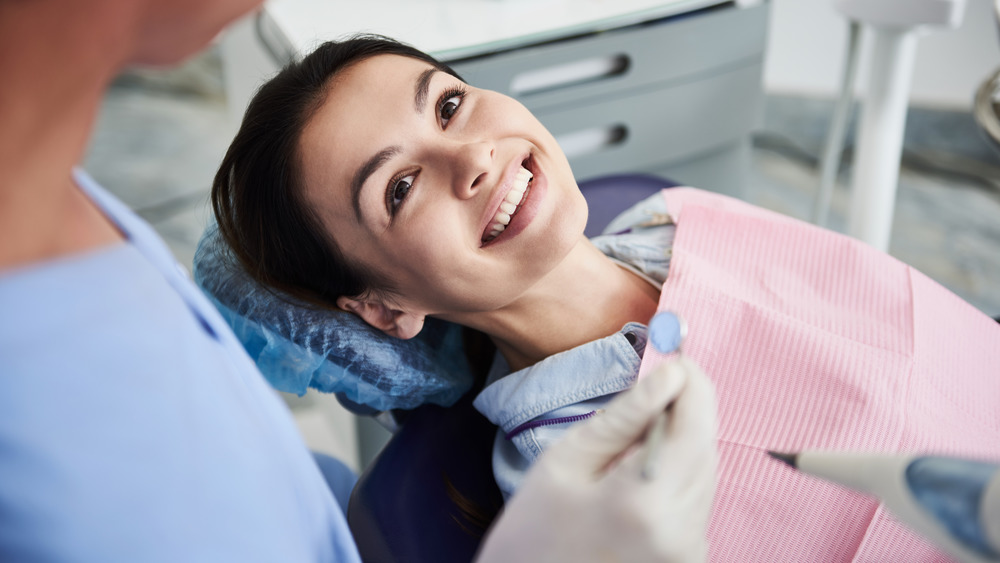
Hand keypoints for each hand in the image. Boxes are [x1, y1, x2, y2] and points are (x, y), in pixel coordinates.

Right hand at [476, 356, 717, 562]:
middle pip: (706, 448)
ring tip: (637, 437)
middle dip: (687, 410)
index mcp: (644, 501)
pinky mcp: (688, 560)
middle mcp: (680, 532)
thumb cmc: (532, 529)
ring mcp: (688, 553)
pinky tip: (640, 474)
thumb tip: (671, 375)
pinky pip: (696, 501)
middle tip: (656, 386)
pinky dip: (677, 475)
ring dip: (682, 443)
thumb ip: (626, 416)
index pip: (695, 424)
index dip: (693, 382)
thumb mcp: (567, 460)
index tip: (674, 357)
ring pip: (706, 473)